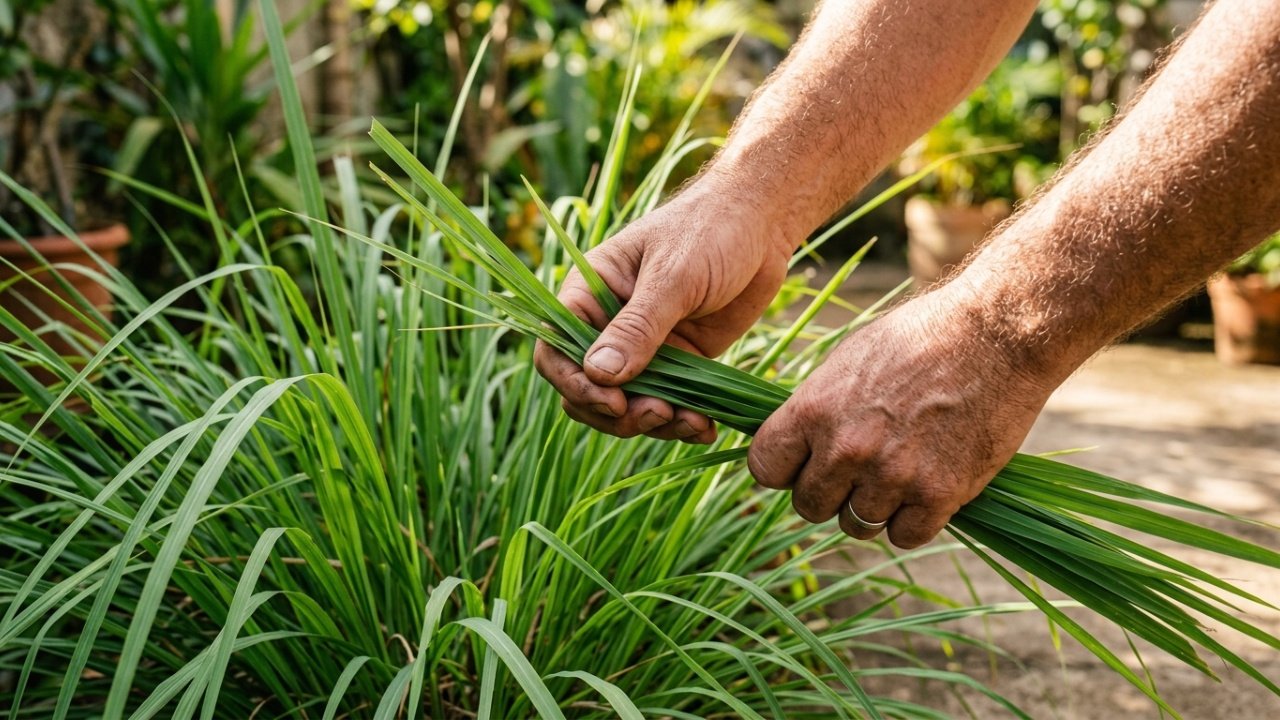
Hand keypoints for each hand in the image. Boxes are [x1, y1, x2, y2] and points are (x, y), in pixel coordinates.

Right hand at [534, 180, 794, 442]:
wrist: (763, 223)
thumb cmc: (710, 230)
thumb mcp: (673, 277)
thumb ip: (637, 327)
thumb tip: (598, 375)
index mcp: (589, 293)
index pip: (556, 349)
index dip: (574, 383)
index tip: (612, 402)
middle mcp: (609, 324)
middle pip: (587, 388)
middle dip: (617, 412)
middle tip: (659, 413)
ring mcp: (645, 346)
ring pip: (628, 404)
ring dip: (653, 422)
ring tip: (691, 422)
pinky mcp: (680, 360)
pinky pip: (668, 401)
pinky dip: (682, 420)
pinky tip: (705, 427)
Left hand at [747, 286, 1057, 548]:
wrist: (995, 334)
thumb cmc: (919, 338)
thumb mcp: (848, 361)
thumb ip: (817, 409)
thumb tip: (795, 445)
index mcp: (813, 410)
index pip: (765, 469)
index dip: (784, 470)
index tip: (803, 463)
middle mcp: (845, 449)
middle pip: (809, 506)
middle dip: (828, 493)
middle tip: (856, 472)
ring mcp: (891, 476)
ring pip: (856, 525)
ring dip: (872, 508)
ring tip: (896, 474)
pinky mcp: (938, 495)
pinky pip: (904, 537)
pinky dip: (912, 522)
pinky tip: (924, 491)